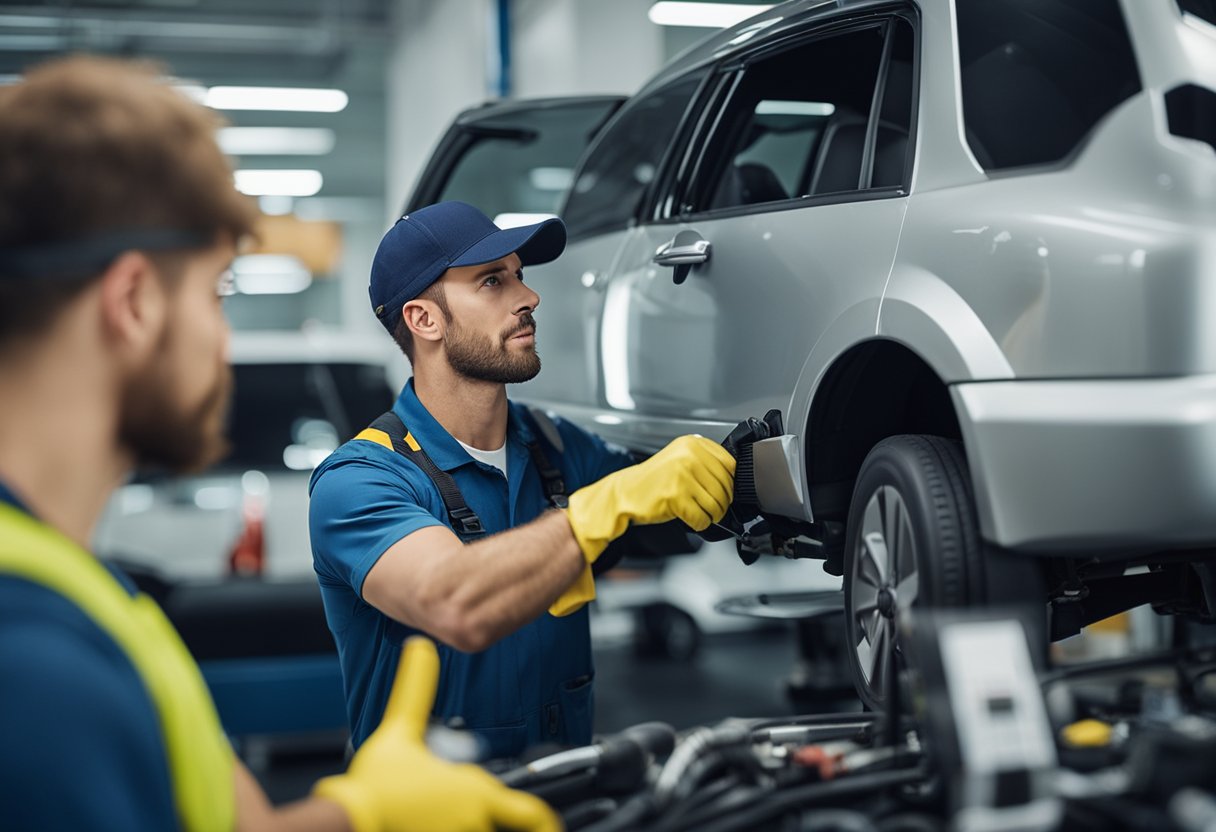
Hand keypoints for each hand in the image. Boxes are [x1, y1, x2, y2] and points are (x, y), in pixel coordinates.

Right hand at [313, 637, 560, 831]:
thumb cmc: (374, 785)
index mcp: (475, 793)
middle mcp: (474, 824)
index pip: (530, 814)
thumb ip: (415, 688)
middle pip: (504, 826)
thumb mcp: (398, 729)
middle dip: (495, 819)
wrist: (348, 821)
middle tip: (480, 813)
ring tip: (446, 819)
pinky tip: (430, 828)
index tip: (552, 824)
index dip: (544, 821)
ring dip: (472, 827)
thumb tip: (420, 648)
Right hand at [551, 435, 734, 615]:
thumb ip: (706, 463)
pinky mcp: (676, 496)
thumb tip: (735, 479)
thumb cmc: (653, 480)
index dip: (730, 482)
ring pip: (717, 503)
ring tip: (702, 514)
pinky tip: (691, 520)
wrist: (625, 493)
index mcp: (692, 444)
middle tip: (712, 508)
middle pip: (726, 486)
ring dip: (713, 515)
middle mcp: (689, 456)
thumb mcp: (680, 459)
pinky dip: (700, 523)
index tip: (723, 491)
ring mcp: (682, 475)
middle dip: (722, 503)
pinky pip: (702, 517)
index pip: (730, 464)